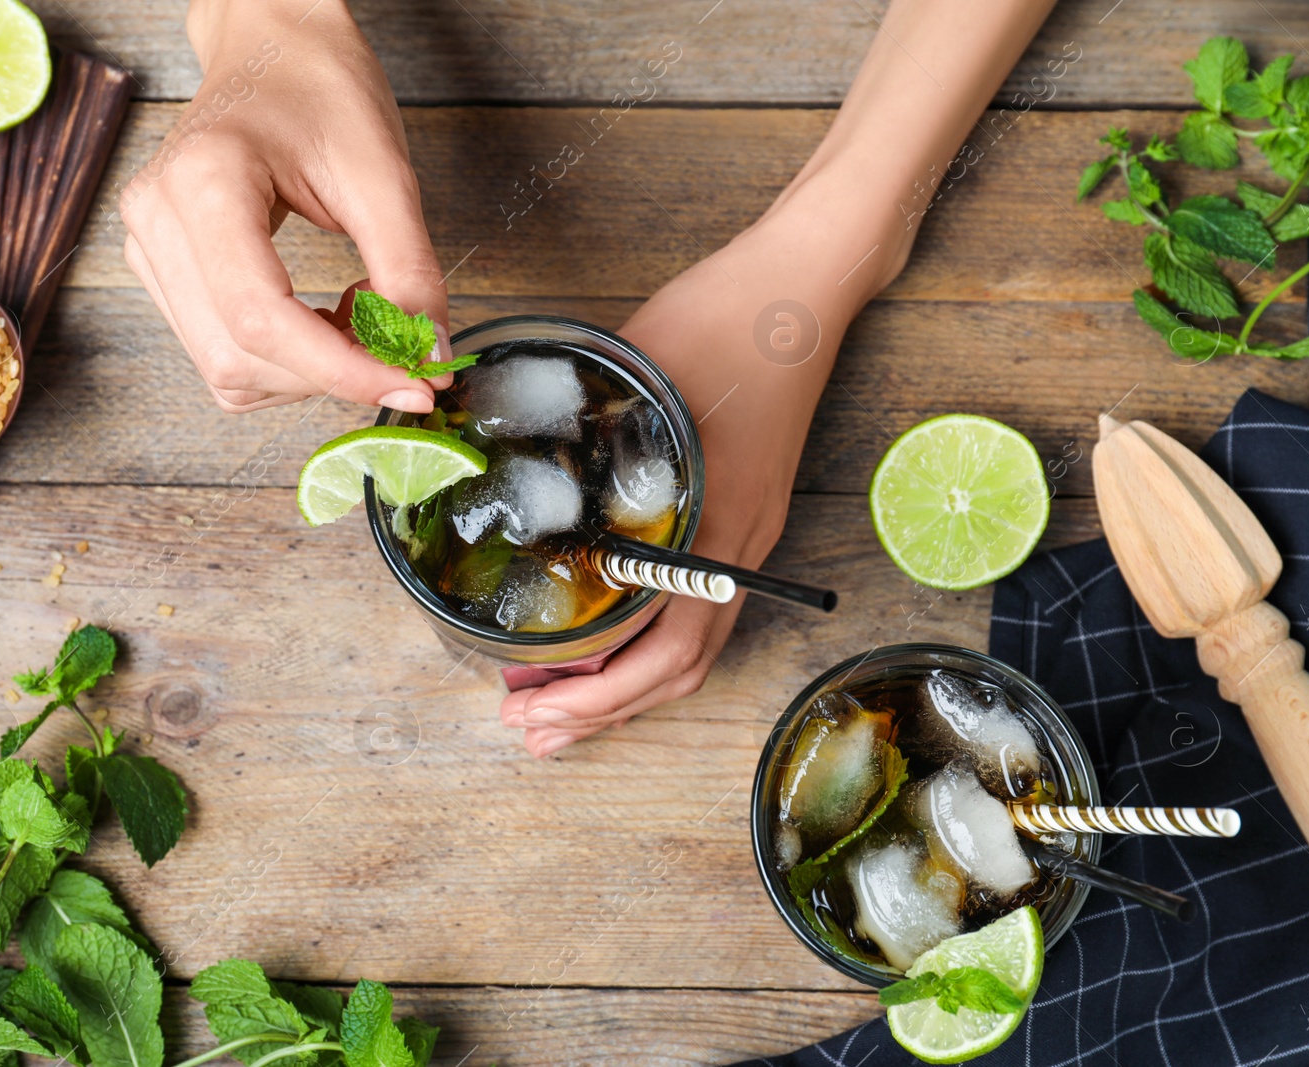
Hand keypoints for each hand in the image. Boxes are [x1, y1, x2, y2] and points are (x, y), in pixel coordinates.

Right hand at [122, 0, 449, 413]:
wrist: (273, 46)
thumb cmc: (319, 86)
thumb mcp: (382, 172)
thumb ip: (408, 269)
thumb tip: (429, 355)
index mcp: (203, 182)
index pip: (261, 318)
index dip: (342, 369)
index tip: (413, 384)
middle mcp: (157, 220)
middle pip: (238, 357)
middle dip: (330, 373)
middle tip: (398, 345)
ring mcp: (149, 249)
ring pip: (228, 370)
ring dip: (309, 371)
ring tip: (359, 315)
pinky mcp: (163, 272)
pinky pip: (223, 354)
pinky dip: (287, 360)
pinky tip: (323, 319)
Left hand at [499, 184, 908, 755]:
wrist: (804, 284)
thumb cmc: (721, 320)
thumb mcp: (630, 377)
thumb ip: (577, 439)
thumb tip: (503, 481)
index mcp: (714, 527)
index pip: (662, 651)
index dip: (595, 696)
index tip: (531, 711)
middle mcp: (739, 547)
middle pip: (679, 668)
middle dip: (601, 709)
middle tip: (531, 729)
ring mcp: (748, 535)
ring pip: (694, 646)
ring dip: (626, 685)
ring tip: (561, 706)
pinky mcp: (743, 517)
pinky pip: (701, 608)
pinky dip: (650, 642)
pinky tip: (611, 638)